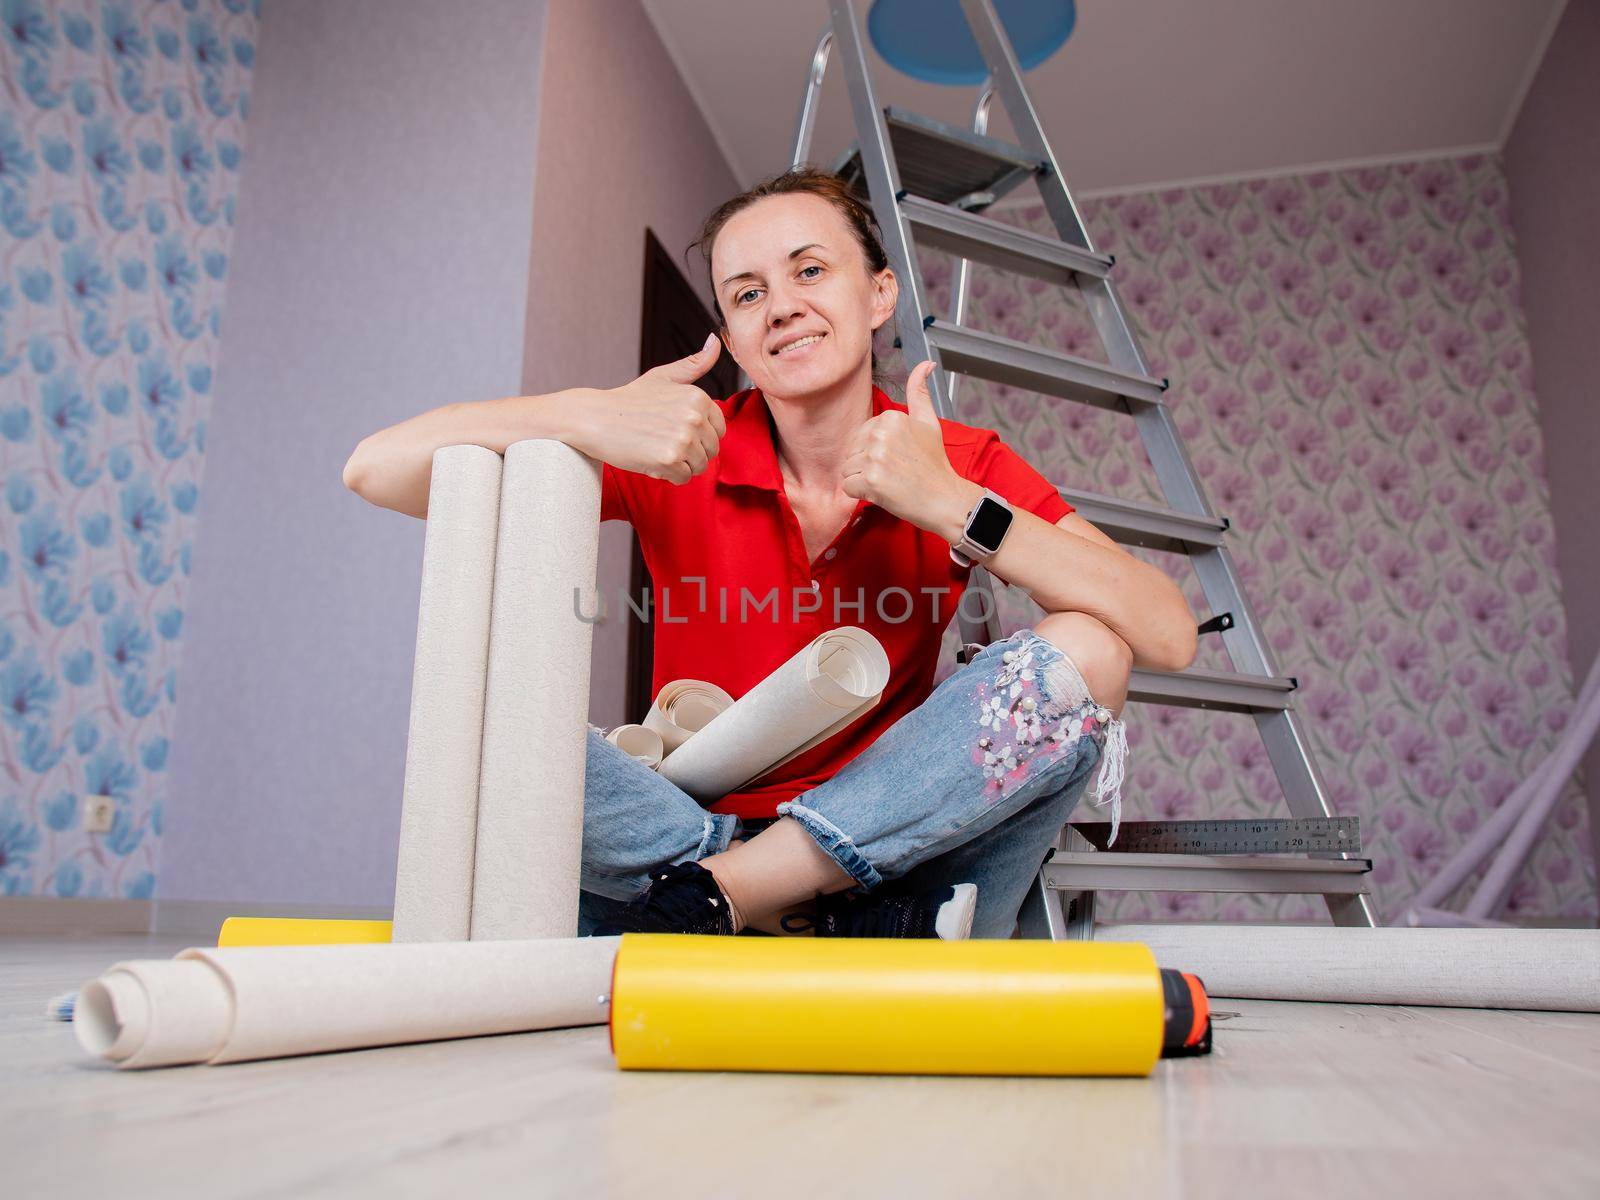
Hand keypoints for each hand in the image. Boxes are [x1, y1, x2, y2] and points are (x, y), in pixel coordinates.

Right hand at [566, 333, 726, 483]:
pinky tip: (650, 458)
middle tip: (662, 440)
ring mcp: (683, 438)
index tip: (674, 428)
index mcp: (698, 397)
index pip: (719, 430)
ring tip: (656, 448)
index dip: (698, 435)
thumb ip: (694, 364)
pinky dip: (668, 475)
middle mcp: (694, 416)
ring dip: (679, 464)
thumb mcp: (663, 377)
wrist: (595, 418)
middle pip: (711, 450)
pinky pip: (683, 478)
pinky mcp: (670, 459)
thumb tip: (715, 342)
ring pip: (699, 466)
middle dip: (690, 451)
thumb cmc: (629, 400)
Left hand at [840, 360, 978, 533]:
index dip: (874, 451)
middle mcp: (881, 434)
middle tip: (894, 471)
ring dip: (863, 480)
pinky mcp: (871, 481)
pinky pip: (847, 487)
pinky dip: (861, 494)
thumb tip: (925, 364)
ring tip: (889, 481)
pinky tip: (882, 492)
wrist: (944, 497)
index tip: (897, 457)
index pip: (860, 435)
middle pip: (851, 452)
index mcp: (891, 417)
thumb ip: (920, 392)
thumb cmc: (934, 463)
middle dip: (867, 465)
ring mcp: (875, 458)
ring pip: (848, 469)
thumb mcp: (929, 421)